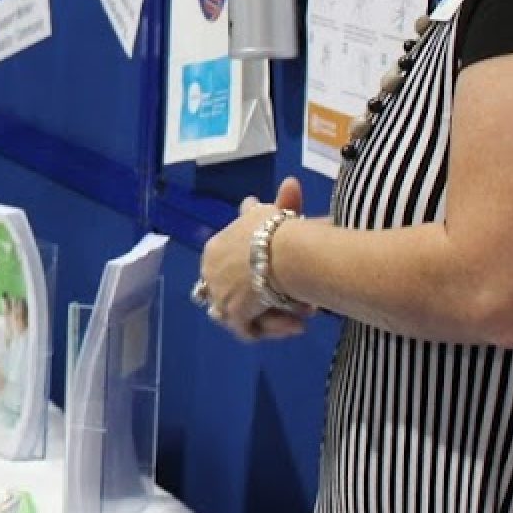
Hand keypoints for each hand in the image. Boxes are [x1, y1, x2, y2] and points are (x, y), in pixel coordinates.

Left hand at [196, 177, 315, 341]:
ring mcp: (219, 295)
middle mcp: (210, 272)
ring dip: (274, 314)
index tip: (281, 280)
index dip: (253, 274)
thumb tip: (290, 183)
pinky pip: (250, 330)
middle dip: (266, 297)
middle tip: (299, 301)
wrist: (284, 252)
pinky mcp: (233, 314)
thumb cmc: (281, 230)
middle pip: (236, 292)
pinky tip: (296, 325)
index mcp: (214, 248)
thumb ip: (284, 203)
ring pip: (244, 313)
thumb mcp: (278, 214)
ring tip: (302, 312)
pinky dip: (274, 329)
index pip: (226, 266)